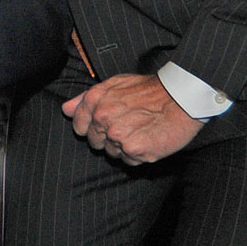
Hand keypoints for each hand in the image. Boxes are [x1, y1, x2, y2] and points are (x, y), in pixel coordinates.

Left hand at [62, 73, 202, 164]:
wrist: (181, 97)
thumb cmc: (149, 89)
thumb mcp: (115, 84)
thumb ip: (87, 97)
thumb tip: (66, 109)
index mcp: (95, 100)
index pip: (79, 126)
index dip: (91, 128)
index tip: (106, 124)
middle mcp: (103, 118)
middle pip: (95, 142)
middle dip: (109, 138)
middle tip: (129, 125)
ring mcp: (117, 135)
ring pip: (112, 153)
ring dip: (124, 147)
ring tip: (141, 131)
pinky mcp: (134, 149)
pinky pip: (129, 161)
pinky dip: (138, 155)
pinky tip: (148, 140)